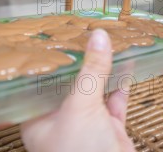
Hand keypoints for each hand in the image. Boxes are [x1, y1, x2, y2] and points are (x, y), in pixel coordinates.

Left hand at [21, 29, 134, 151]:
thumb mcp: (82, 107)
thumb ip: (91, 71)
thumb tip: (98, 39)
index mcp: (38, 121)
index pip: (37, 84)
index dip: (47, 61)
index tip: (54, 37)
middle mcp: (59, 122)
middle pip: (68, 84)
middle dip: (78, 61)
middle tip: (82, 33)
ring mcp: (85, 126)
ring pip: (93, 91)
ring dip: (101, 69)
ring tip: (105, 43)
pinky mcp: (108, 130)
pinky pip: (114, 101)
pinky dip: (120, 84)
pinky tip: (124, 65)